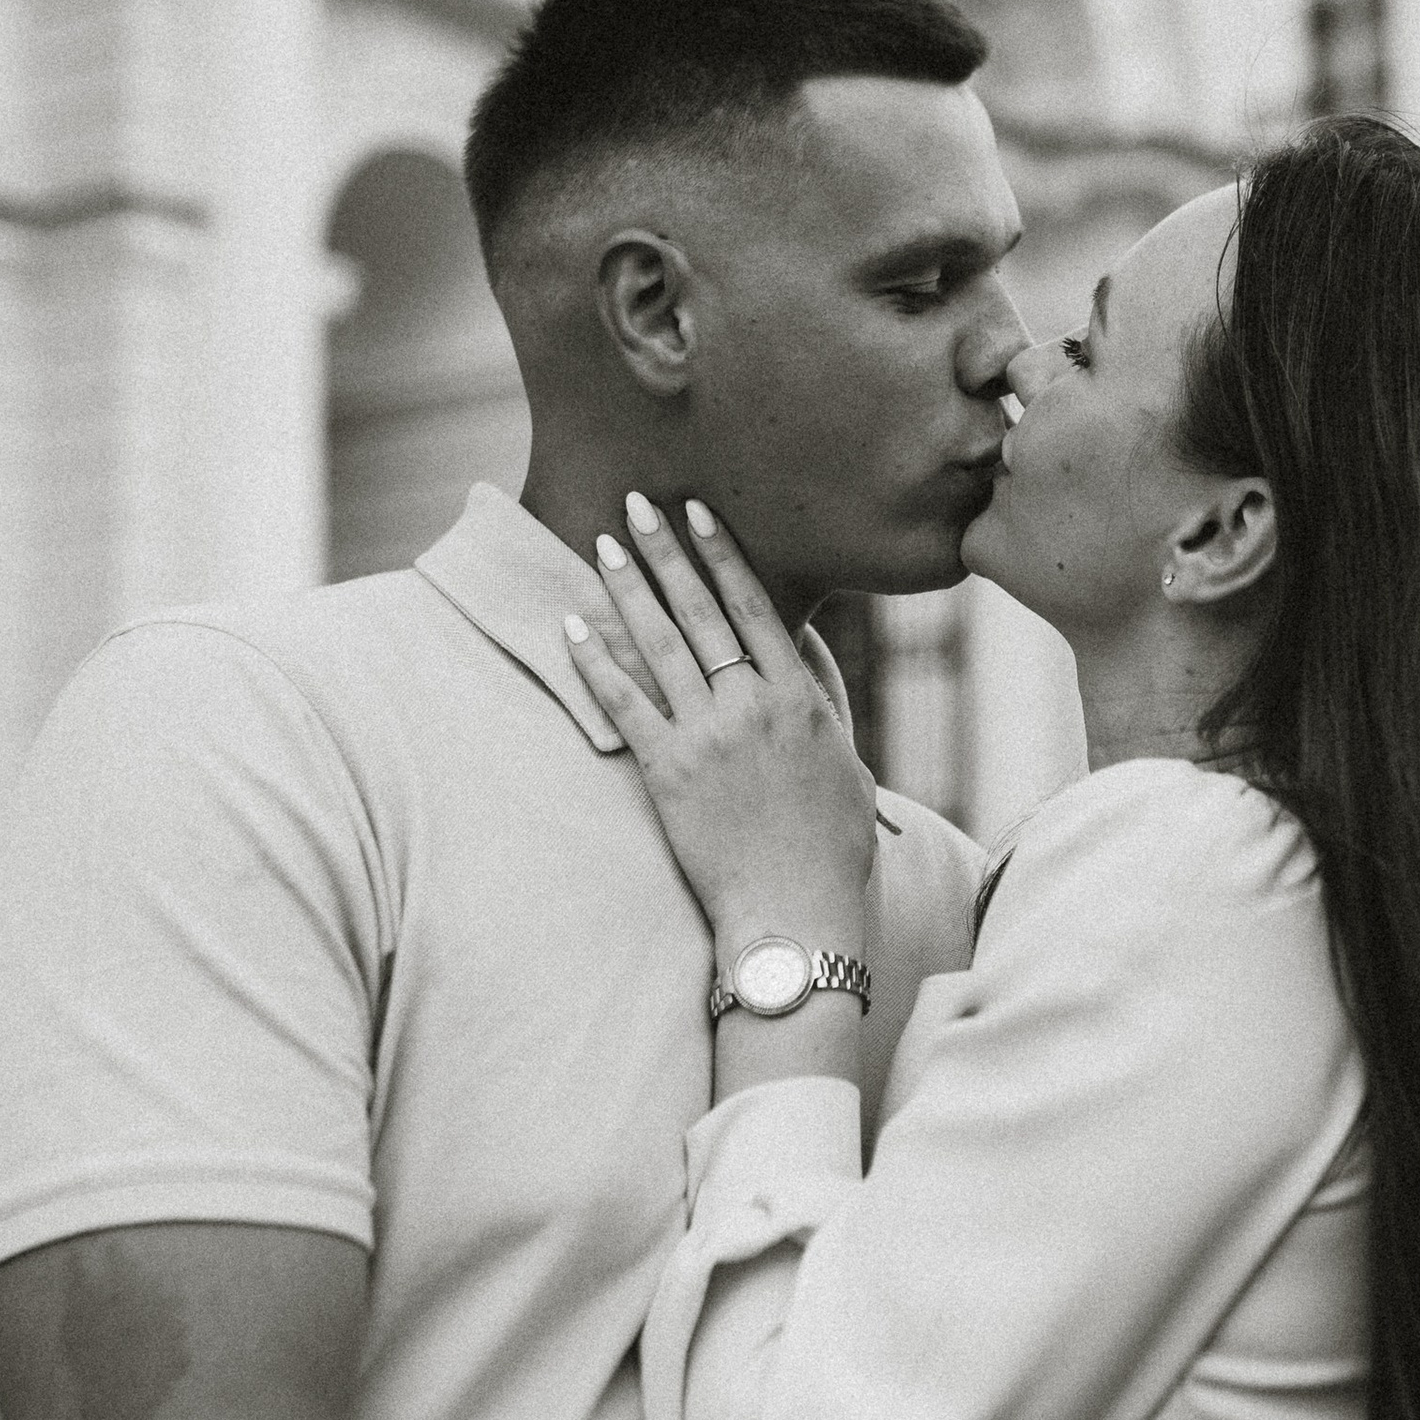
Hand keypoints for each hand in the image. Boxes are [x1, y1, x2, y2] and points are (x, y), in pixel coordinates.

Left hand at [564, 497, 875, 950]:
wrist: (796, 914)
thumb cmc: (829, 844)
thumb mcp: (846, 758)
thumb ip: (821, 693)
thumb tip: (796, 636)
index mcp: (799, 699)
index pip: (754, 606)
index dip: (721, 555)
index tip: (698, 512)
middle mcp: (752, 708)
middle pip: (700, 613)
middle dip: (666, 553)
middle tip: (636, 505)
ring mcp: (708, 739)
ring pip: (659, 648)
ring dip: (627, 591)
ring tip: (604, 546)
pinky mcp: (669, 775)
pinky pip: (624, 707)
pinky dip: (597, 664)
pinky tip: (573, 628)